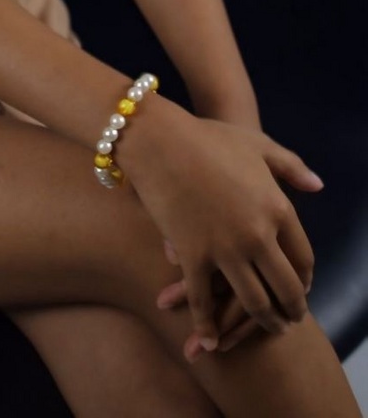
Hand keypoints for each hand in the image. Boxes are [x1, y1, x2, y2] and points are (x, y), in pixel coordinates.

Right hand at [117, 96, 322, 357]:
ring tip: (266, 327)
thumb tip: (318, 186)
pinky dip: (208, 326)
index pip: (304, 258)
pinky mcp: (193, 256)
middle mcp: (258, 235)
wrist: (159, 140)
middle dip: (292, 310)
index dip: (306, 279)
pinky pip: (204, 301)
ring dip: (264, 322)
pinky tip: (211, 340)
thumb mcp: (256, 144)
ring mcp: (226, 249)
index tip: (303, 287)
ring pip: (254, 302)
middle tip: (290, 320)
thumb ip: (290, 166)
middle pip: (286, 288)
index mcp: (278, 208)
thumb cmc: (208, 137)